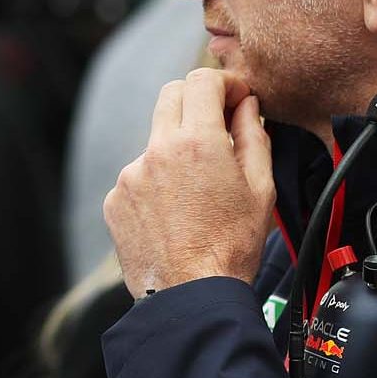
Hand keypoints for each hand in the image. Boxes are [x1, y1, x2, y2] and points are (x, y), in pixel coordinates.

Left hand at [105, 68, 274, 297]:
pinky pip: (138, 176)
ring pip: (155, 140)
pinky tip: (175, 214)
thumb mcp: (261, 188)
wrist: (190, 296)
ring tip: (198, 191)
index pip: (201, 81)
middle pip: (171, 96)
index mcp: (197, 142)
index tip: (237, 98)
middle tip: (217, 125)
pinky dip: (156, 183)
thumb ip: (254, 136)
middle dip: (197, 101)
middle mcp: (157, 151)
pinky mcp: (115, 199)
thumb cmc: (231, 247)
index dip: (224, 83)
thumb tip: (247, 106)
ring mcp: (131, 175)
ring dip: (176, 149)